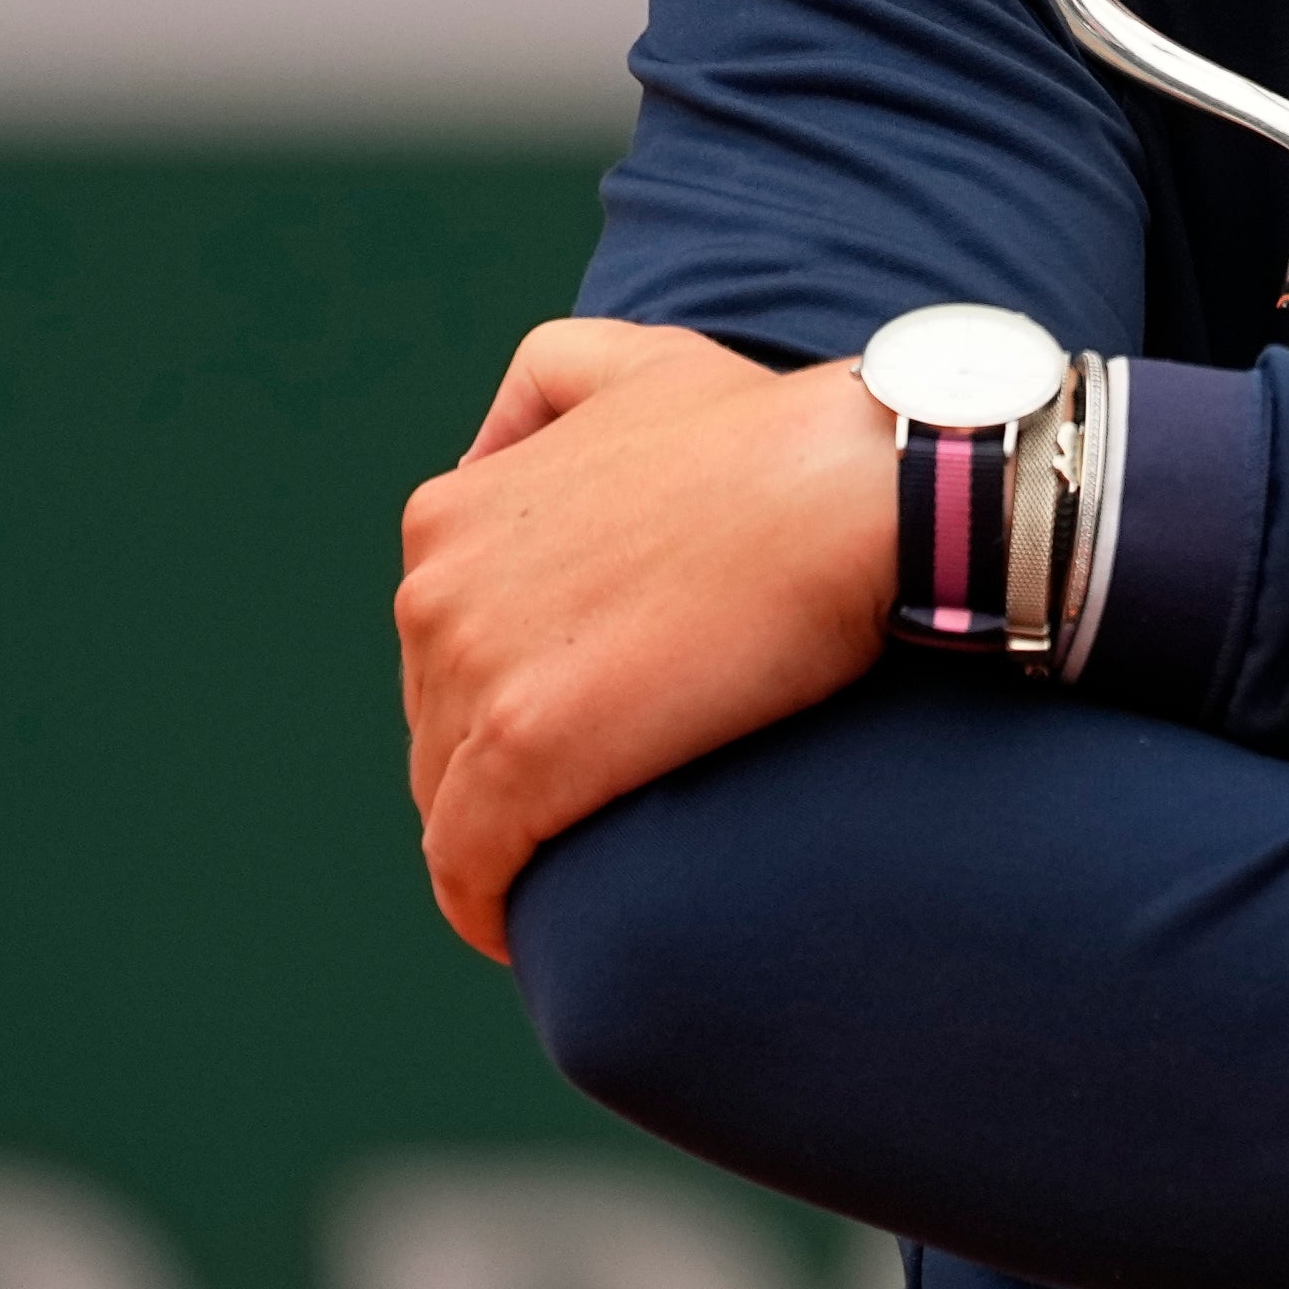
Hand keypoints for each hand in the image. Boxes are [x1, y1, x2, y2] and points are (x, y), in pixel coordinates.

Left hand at [398, 319, 893, 960]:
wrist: (854, 493)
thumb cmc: (772, 432)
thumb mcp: (635, 360)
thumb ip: (545, 385)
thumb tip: (487, 449)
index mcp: (450, 512)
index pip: (441, 648)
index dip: (499, 698)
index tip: (564, 735)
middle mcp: (434, 589)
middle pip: (437, 729)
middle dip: (493, 772)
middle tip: (587, 804)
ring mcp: (473, 672)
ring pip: (449, 803)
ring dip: (497, 845)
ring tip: (567, 871)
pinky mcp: (522, 753)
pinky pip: (468, 866)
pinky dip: (485, 906)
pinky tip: (521, 928)